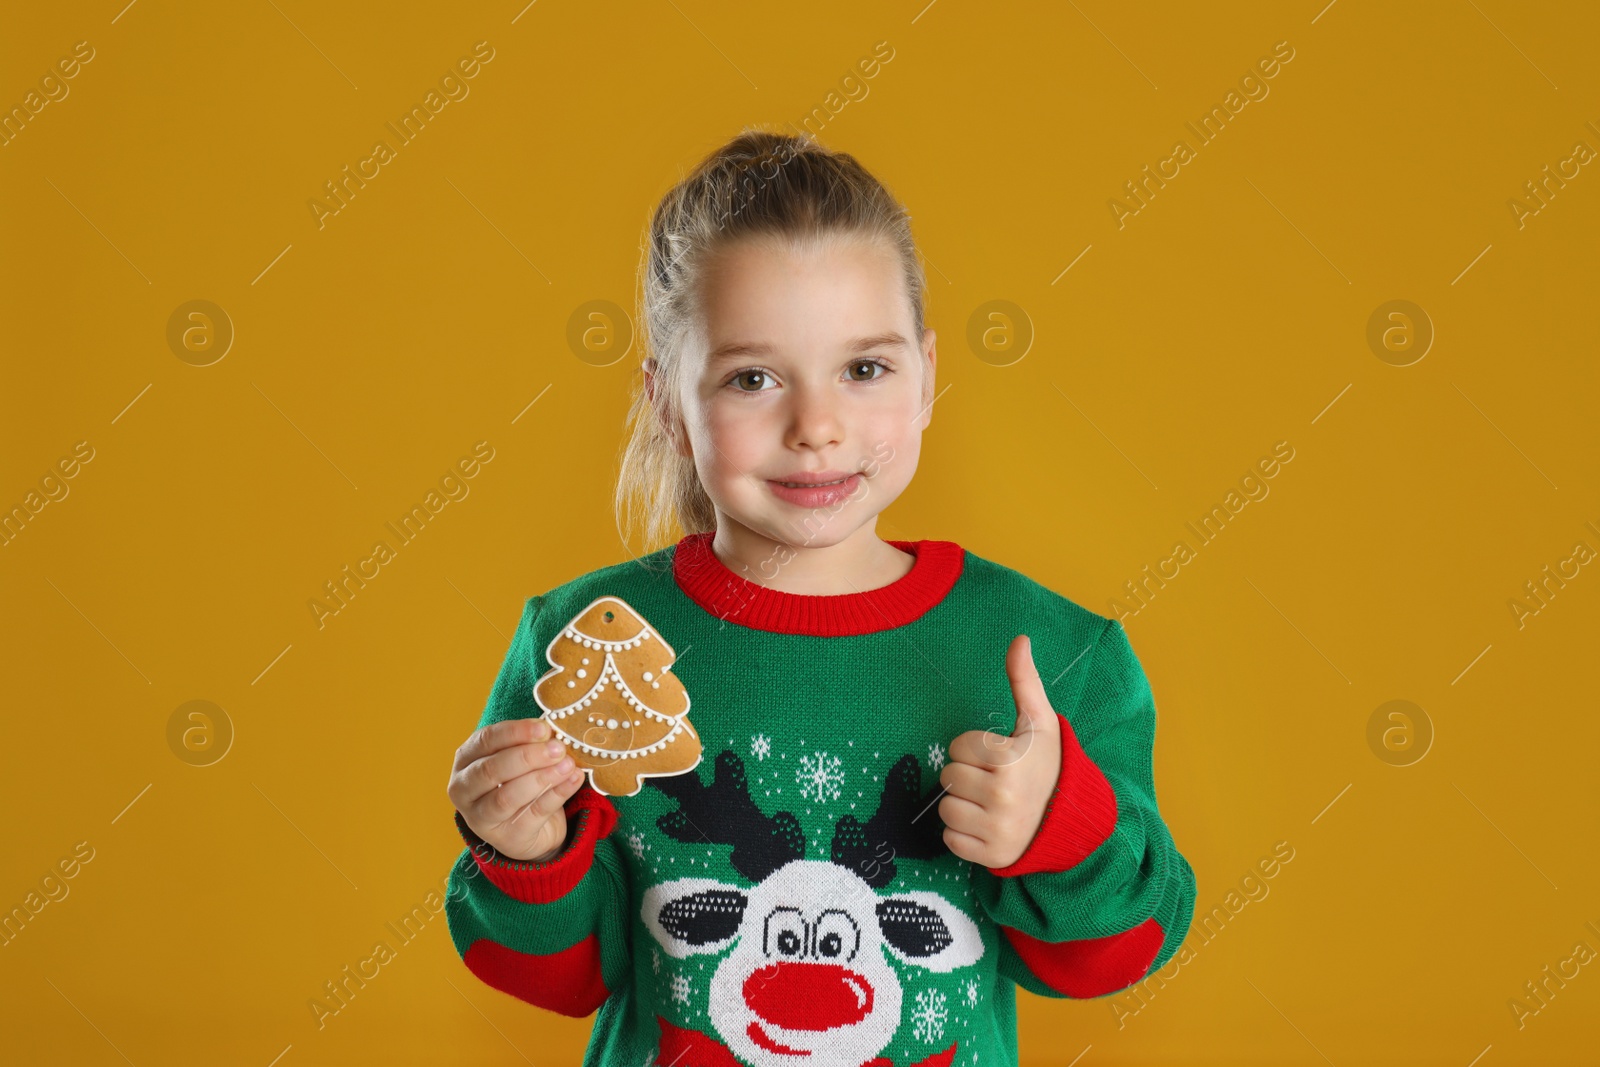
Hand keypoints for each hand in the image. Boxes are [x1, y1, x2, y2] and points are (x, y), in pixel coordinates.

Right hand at [448, 717, 585, 862]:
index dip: (515, 732)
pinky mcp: (507, 838)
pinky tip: (574, 779)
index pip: (485, 740)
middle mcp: (464, 789)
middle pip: (491, 770)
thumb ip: (531, 745)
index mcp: (465, 759)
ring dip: (541, 778)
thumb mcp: (519, 759)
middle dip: (527, 756)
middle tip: (558, 748)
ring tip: (568, 764)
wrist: (529, 829)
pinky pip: (533, 814)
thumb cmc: (519, 781)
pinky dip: (557, 794)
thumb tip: (552, 734)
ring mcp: (481, 818)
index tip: (544, 728)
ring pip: (507, 797)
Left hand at [938, 635, 1062, 867]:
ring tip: (992, 803)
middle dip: (968, 775)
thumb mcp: (1040, 722)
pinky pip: (950, 838)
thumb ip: (1024, 681)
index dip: (976, 749)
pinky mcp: (989, 856)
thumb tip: (1019, 639)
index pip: (959, 746)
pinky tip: (988, 825)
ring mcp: (996, 829)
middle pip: (948, 776)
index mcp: (1011, 759)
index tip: (1001, 758)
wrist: (1071, 822)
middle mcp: (1003, 796)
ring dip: (963, 804)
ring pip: (945, 807)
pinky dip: (964, 833)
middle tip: (996, 781)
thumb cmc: (1050, 766)